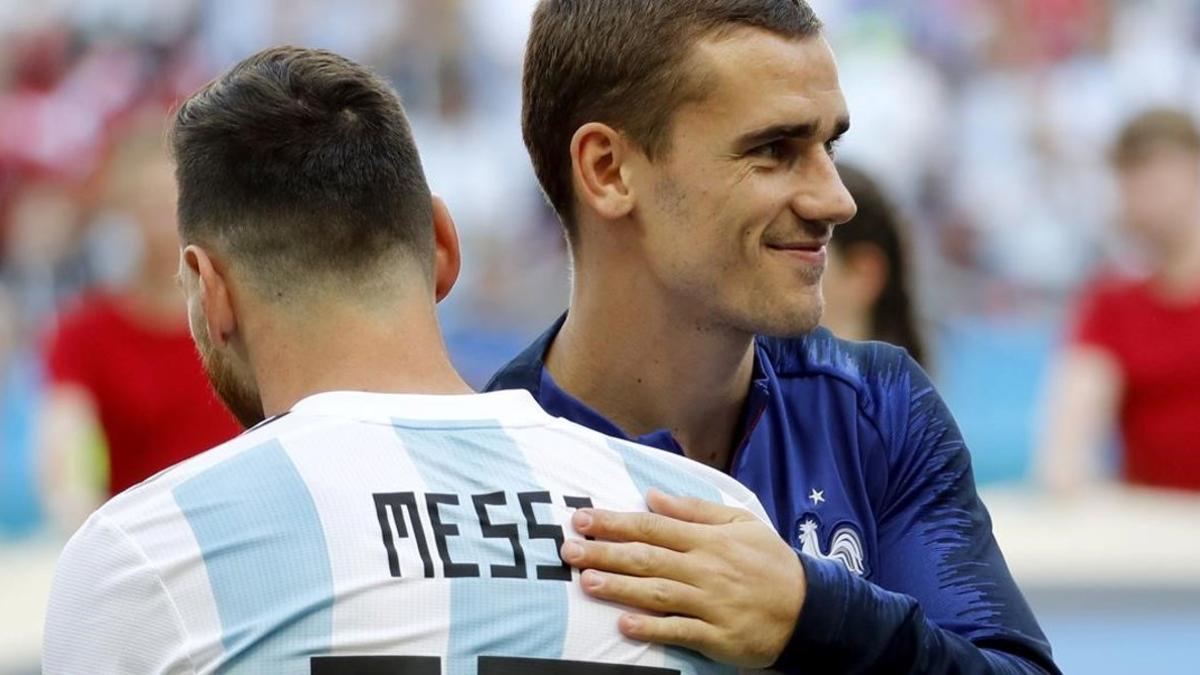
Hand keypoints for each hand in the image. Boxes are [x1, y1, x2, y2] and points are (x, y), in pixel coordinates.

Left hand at [560, 489, 805, 667]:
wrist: (809, 608)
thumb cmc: (769, 562)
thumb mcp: (740, 523)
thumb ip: (696, 509)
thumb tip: (654, 496)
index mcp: (707, 539)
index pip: (652, 527)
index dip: (614, 522)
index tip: (582, 518)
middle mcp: (705, 568)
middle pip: (647, 558)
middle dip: (604, 552)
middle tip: (568, 549)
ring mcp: (710, 603)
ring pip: (657, 593)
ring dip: (619, 587)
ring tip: (586, 582)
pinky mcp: (716, 635)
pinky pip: (679, 630)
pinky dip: (651, 628)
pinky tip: (624, 625)